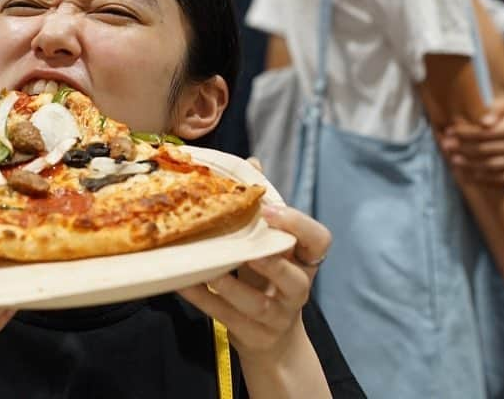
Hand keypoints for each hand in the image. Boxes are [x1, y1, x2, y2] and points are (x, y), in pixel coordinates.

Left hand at [178, 205, 329, 363]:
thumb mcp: (270, 246)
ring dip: (230, 286)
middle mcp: (297, 290)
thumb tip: (253, 164)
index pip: (319, 241)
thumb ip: (263, 208)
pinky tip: (184, 284)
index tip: (268, 210)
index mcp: (304, 261)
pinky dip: (204, 299)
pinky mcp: (253, 335)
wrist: (270, 338)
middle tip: (246, 248)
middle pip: (295, 280)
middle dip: (271, 264)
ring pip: (257, 304)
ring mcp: (277, 317)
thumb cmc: (267, 279)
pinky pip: (226, 316)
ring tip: (207, 269)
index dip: (298, 225)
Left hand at [440, 96, 503, 185]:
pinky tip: (464, 174)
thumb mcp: (501, 107)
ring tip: (453, 160)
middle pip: (487, 150)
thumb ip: (493, 111)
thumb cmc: (501, 115)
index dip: (466, 132)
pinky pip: (497, 179)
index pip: (486, 133)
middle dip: (464, 148)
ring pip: (491, 166)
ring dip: (470, 164)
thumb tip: (485, 122)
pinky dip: (480, 178)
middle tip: (446, 146)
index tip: (448, 131)